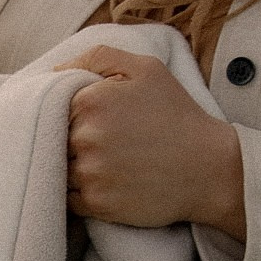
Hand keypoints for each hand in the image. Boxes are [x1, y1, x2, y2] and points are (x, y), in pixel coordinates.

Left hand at [54, 45, 247, 238]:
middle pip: (51, 139)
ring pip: (56, 170)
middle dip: (69, 141)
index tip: (91, 121)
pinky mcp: (96, 203)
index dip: (68, 114)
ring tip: (103, 164)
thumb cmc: (176, 115)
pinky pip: (67, 199)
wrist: (209, 168)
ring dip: (71, 168)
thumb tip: (55, 70)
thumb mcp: (146, 69)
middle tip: (101, 144)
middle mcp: (84, 137)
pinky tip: (104, 183)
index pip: (52, 107)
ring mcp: (89, 172)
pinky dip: (79, 193)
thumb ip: (98, 57)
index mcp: (90, 100)